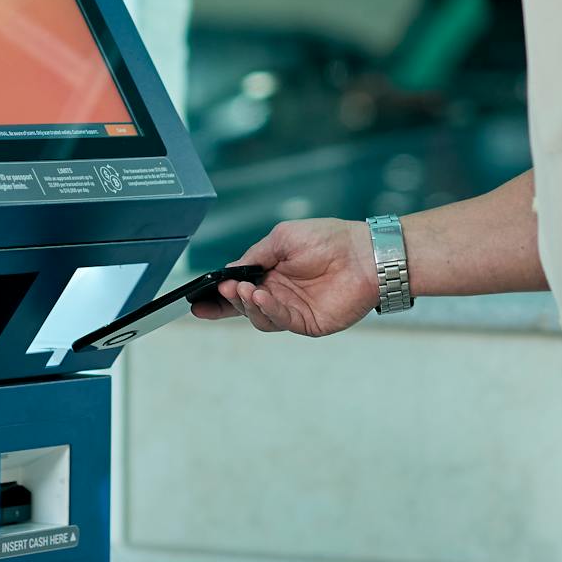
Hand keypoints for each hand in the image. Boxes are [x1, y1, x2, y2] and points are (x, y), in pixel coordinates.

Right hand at [189, 217, 377, 337]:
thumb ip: (256, 256)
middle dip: (227, 302)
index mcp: (271, 274)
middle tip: (221, 290)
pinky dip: (269, 310)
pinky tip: (262, 297)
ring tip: (243, 290)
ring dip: (247, 305)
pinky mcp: (310, 323)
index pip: (238, 290)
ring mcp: (294, 311)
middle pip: (244, 307)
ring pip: (260, 317)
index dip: (217, 297)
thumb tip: (230, 270)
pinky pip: (282, 321)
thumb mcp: (283, 238)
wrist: (365, 252)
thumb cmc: (328, 239)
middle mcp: (280, 295)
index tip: (196, 299)